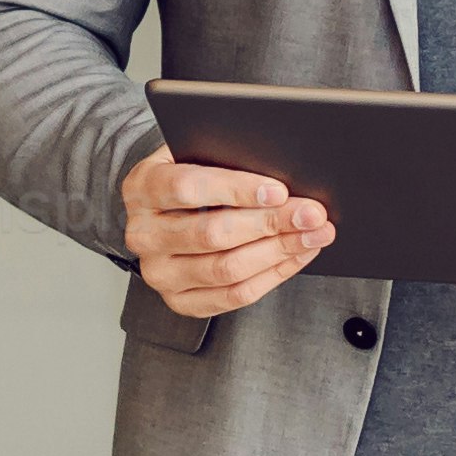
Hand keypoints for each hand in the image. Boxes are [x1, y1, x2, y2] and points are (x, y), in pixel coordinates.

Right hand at [122, 146, 335, 318]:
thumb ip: (226, 159)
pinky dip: (273, 276)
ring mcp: (159, 273)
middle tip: (312, 214)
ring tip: (313, 235)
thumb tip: (281, 176)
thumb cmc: (190, 177)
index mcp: (142, 188)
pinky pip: (234, 296)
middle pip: (213, 234)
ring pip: (227, 269)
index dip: (237, 190)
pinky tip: (296, 256)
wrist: (164, 212)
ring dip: (278, 252)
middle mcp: (143, 234)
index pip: (188, 188)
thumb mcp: (196, 155)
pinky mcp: (179, 300)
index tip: (279, 191)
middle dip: (271, 223)